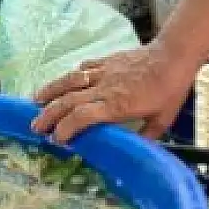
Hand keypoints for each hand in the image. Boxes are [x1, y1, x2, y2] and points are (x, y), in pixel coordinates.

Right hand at [31, 43, 195, 143]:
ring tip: (35, 101)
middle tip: (35, 127)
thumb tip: (135, 152)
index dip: (65, 128)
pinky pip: (83, 68)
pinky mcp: (106, 60)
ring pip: (69, 81)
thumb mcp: (161, 121)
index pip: (82, 116)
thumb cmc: (169, 90)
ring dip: (50, 91)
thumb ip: (145, 137)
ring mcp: (103, 72)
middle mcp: (104, 88)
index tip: (57, 139)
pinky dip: (71, 77)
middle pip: (68, 100)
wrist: (173, 56)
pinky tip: (64, 83)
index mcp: (116, 105)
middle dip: (48, 114)